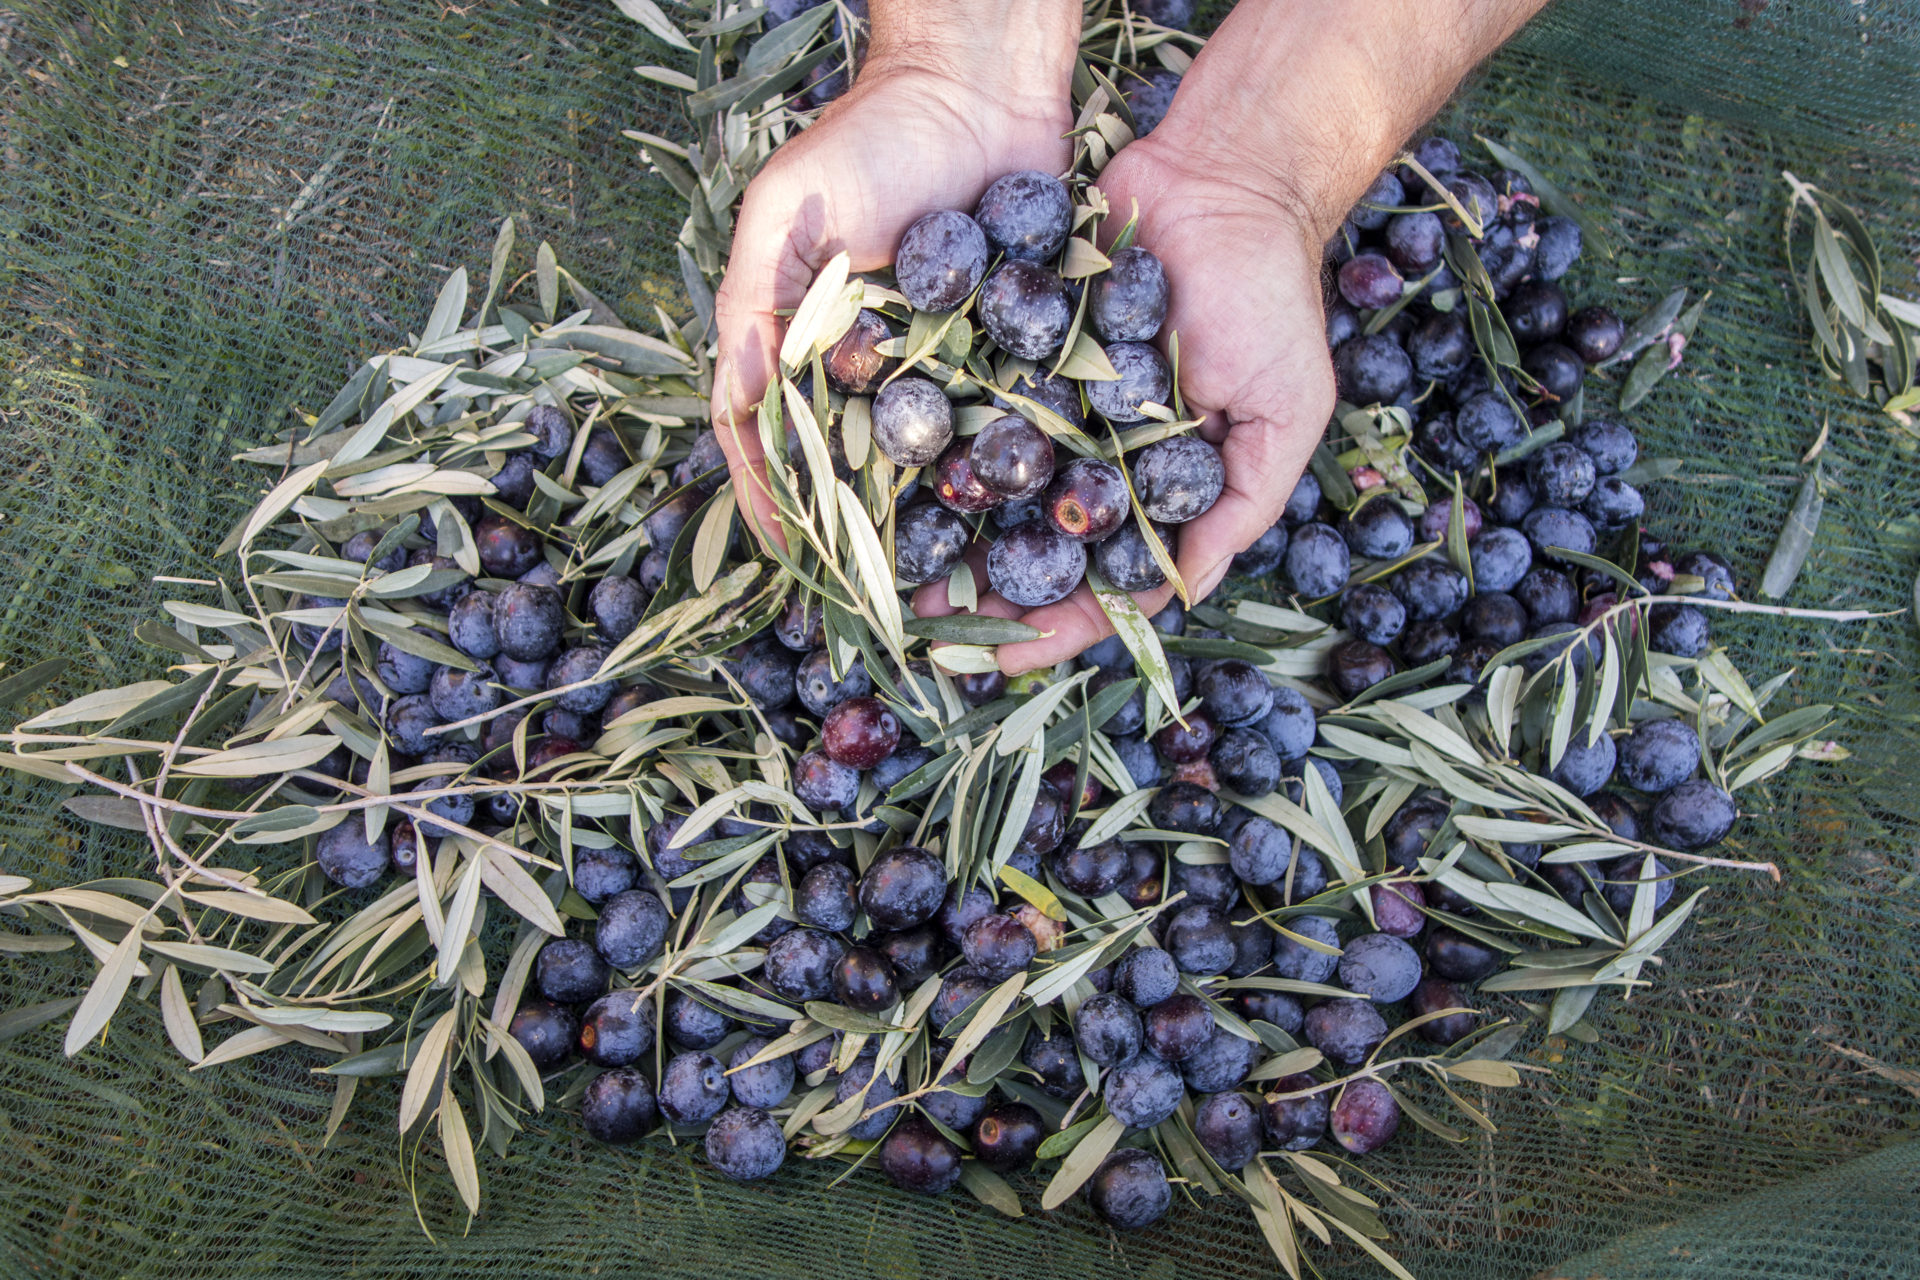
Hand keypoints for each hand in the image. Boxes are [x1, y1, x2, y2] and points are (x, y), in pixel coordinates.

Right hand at [710, 12, 1077, 545]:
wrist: (979, 89)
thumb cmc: (867, 140)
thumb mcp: (787, 211)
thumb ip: (755, 304)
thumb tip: (739, 405)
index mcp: (805, 353)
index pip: (778, 445)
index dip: (779, 506)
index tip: (794, 564)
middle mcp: (869, 376)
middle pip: (855, 474)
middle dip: (862, 545)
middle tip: (874, 612)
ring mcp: (941, 373)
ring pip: (930, 468)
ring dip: (935, 533)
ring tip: (948, 598)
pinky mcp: (1008, 359)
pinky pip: (1004, 429)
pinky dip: (1006, 478)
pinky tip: (1022, 526)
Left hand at [931, 135, 1334, 673]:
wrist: (1224, 175)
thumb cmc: (1269, 296)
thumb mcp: (1286, 409)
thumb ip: (1242, 502)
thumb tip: (1186, 592)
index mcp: (1153, 487)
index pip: (1101, 578)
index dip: (1057, 625)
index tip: (1004, 657)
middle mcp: (1094, 455)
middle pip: (1028, 545)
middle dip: (978, 591)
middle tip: (920, 626)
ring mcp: (1049, 402)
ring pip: (985, 484)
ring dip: (939, 531)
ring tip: (885, 567)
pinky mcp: (1012, 344)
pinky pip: (965, 395)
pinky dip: (930, 433)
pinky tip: (883, 467)